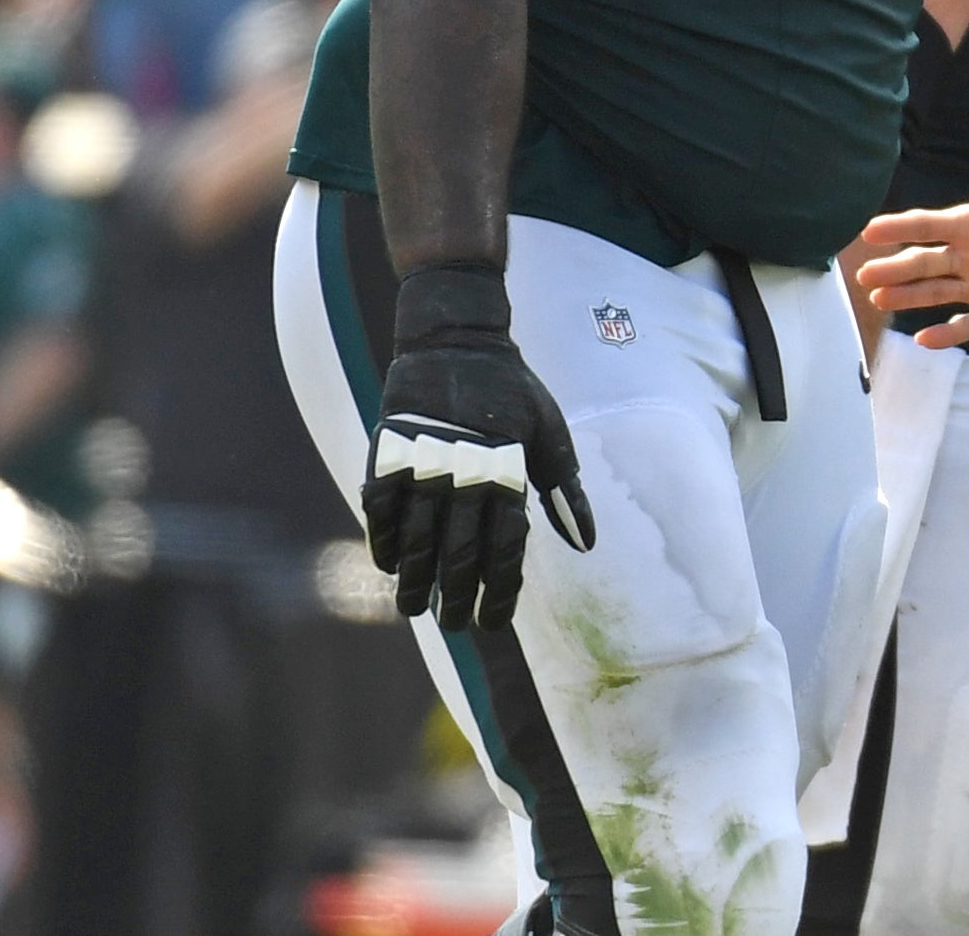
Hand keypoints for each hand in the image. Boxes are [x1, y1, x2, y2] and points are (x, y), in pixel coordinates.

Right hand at [363, 266, 594, 630]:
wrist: (456, 342)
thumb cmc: (513, 391)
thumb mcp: (550, 433)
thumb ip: (564, 489)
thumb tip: (587, 540)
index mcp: (508, 473)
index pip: (506, 548)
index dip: (500, 590)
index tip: (495, 621)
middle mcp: (465, 476)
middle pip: (459, 553)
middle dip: (455, 596)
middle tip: (453, 625)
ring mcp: (423, 467)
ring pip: (416, 540)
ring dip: (414, 580)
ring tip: (413, 608)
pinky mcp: (387, 456)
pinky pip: (381, 511)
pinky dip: (383, 540)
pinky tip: (388, 565)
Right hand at [854, 100, 968, 346]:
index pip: (927, 225)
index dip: (899, 227)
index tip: (870, 231)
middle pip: (923, 263)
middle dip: (894, 269)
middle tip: (865, 276)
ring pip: (937, 294)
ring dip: (909, 298)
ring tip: (880, 301)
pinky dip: (946, 335)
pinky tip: (924, 339)